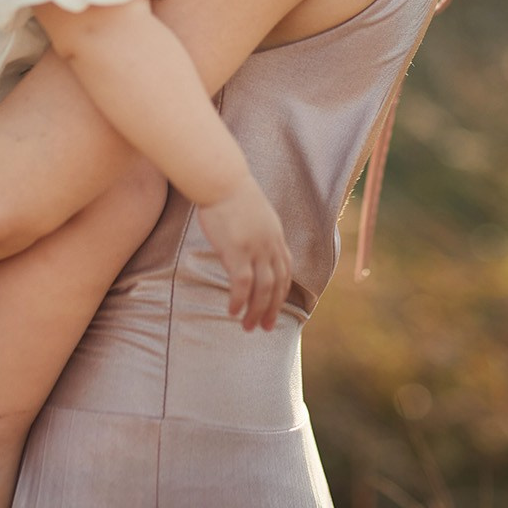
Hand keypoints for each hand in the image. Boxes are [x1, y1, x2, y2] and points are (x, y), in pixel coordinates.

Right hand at [197, 176, 291, 331]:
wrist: (222, 179)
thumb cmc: (230, 193)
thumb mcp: (253, 213)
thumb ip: (257, 232)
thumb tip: (250, 246)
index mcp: (275, 235)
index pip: (286, 270)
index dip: (282, 291)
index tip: (276, 306)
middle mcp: (270, 244)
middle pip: (277, 284)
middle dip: (273, 309)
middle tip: (266, 328)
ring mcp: (256, 248)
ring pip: (263, 290)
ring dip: (257, 312)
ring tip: (248, 327)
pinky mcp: (237, 251)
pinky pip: (242, 285)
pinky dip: (239, 301)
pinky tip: (232, 311)